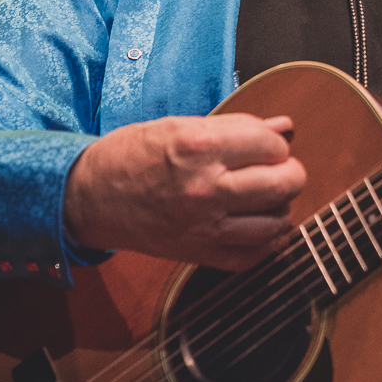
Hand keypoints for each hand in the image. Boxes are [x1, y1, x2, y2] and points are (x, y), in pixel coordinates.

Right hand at [63, 113, 304, 271]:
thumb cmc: (132, 155)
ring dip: (281, 207)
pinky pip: (255, 254)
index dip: (276, 143)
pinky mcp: (200, 254)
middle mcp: (206, 188)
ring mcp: (205, 226)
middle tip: (279, 168)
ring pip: (277, 222)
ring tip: (267, 197)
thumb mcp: (181, 126)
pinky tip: (256, 224)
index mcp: (199, 147)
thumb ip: (238, 128)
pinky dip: (266, 240)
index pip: (271, 145)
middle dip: (290, 172)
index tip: (267, 145)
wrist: (90, 197)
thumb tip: (285, 127)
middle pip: (284, 183)